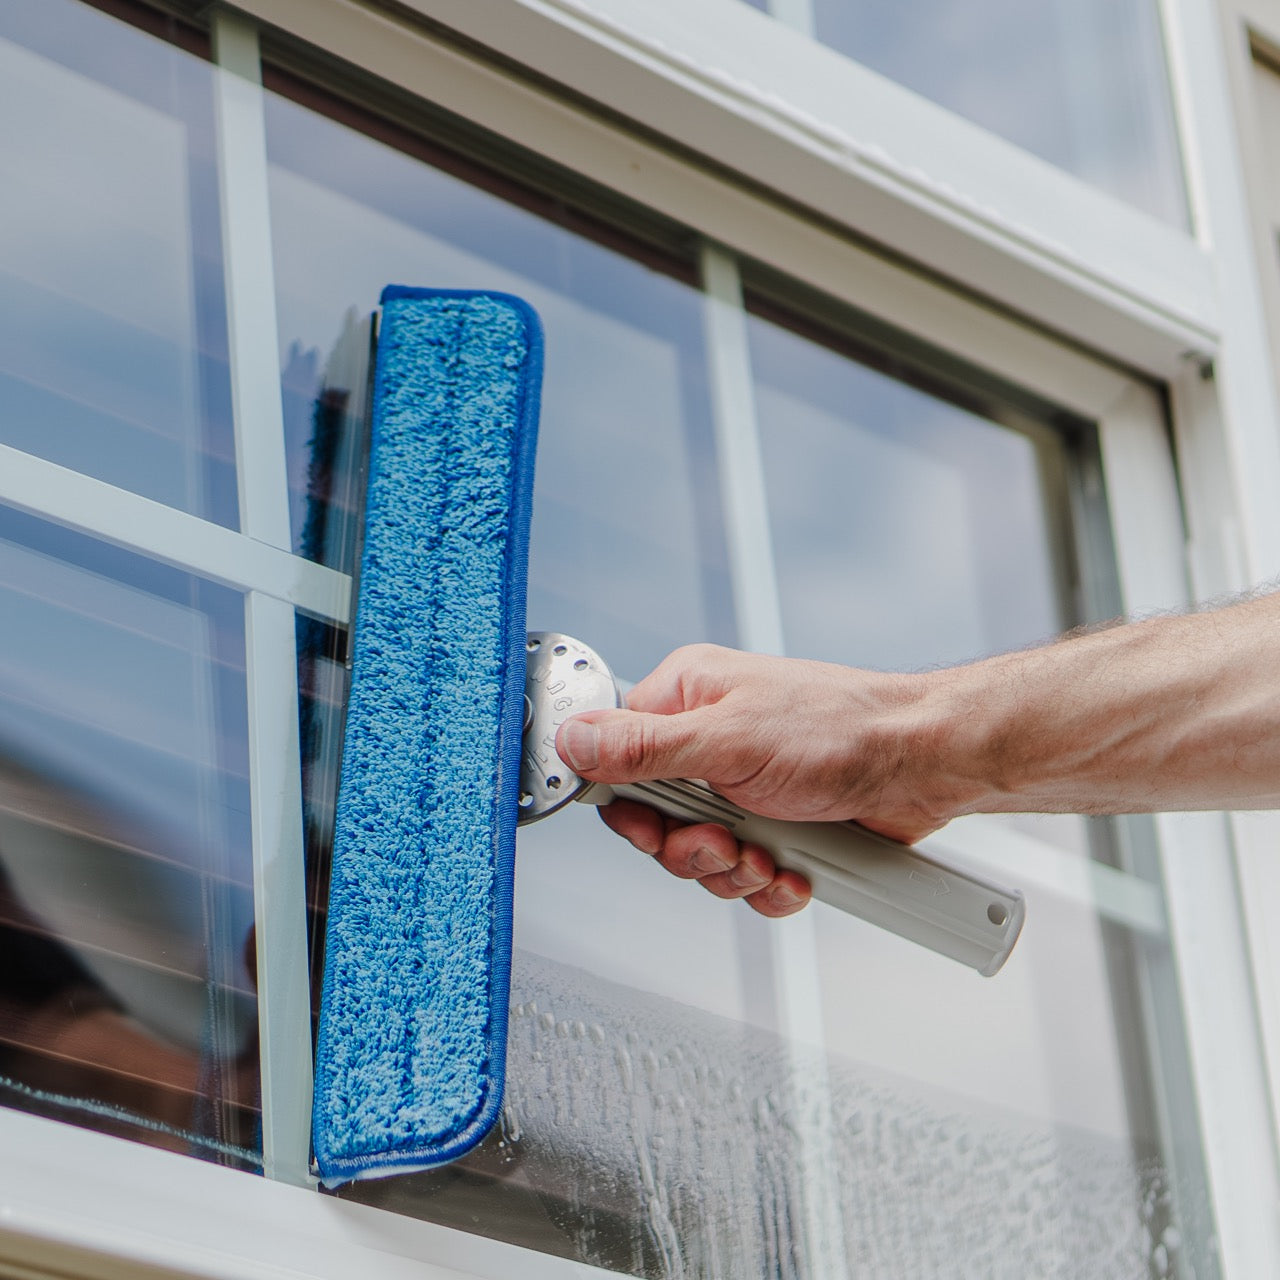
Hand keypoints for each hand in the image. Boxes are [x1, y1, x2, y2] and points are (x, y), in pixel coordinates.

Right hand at [554, 644, 958, 916]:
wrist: (921, 765)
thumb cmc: (842, 729)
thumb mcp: (729, 740)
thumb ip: (643, 748)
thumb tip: (572, 741)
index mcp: (686, 698)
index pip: (614, 758)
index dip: (627, 805)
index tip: (650, 827)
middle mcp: (708, 740)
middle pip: (655, 820)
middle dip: (691, 848)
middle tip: (723, 841)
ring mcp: (741, 785)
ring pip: (698, 855)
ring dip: (733, 870)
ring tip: (768, 854)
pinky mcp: (772, 823)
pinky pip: (742, 872)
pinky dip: (767, 883)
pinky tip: (792, 868)